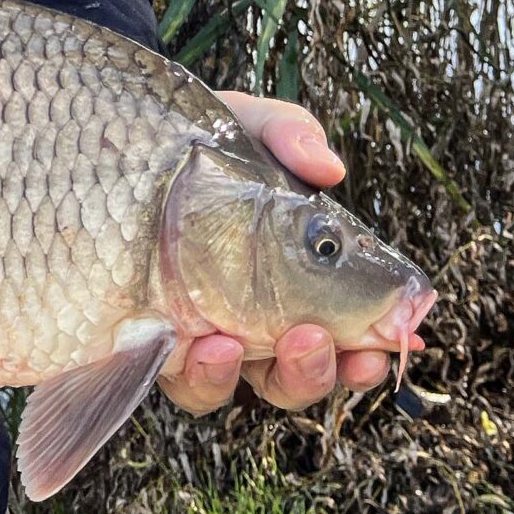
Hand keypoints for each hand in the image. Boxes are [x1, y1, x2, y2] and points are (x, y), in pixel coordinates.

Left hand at [157, 91, 411, 415]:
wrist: (107, 140)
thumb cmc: (192, 141)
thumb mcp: (244, 125)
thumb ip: (289, 136)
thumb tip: (329, 169)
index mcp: (290, 277)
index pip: (343, 329)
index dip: (373, 346)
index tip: (405, 337)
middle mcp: (250, 317)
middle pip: (298, 374)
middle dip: (320, 370)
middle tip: (324, 343)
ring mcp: (201, 333)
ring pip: (246, 388)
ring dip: (267, 375)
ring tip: (259, 343)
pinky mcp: (151, 344)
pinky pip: (184, 382)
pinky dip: (203, 373)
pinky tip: (203, 345)